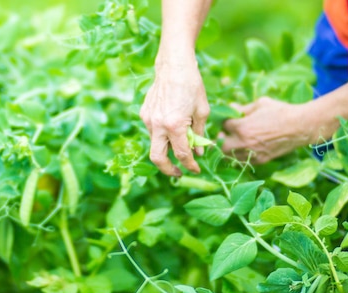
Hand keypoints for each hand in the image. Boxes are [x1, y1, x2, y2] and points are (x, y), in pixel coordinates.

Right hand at [140, 61, 209, 175]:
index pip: (181, 154)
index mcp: (175, 125)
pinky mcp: (144, 113)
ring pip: (155, 144)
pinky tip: (172, 126)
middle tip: (179, 172)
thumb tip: (199, 152)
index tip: (196, 169)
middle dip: (168, 169)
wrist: (174, 65)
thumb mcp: (202, 111)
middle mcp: (158, 125)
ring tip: (180, 143)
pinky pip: (152, 131)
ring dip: (167, 149)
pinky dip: (162, 135)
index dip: (190, 165)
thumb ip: (199, 134)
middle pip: (157, 158)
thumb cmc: (192, 85)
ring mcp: (148, 119)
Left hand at [220, 97, 336, 163]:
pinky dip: (241, 156)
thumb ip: (243, 108)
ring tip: (235, 142)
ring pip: (230, 156)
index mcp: (242, 127)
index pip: (224, 125)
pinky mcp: (260, 160)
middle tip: (226, 134)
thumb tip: (231, 107)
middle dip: (222, 139)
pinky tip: (246, 148)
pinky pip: (244, 161)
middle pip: (222, 145)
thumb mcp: (260, 104)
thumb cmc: (281, 112)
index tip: (229, 119)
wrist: (300, 127)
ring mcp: (252, 153)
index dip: (225, 121)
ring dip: (230, 149)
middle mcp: (244, 142)